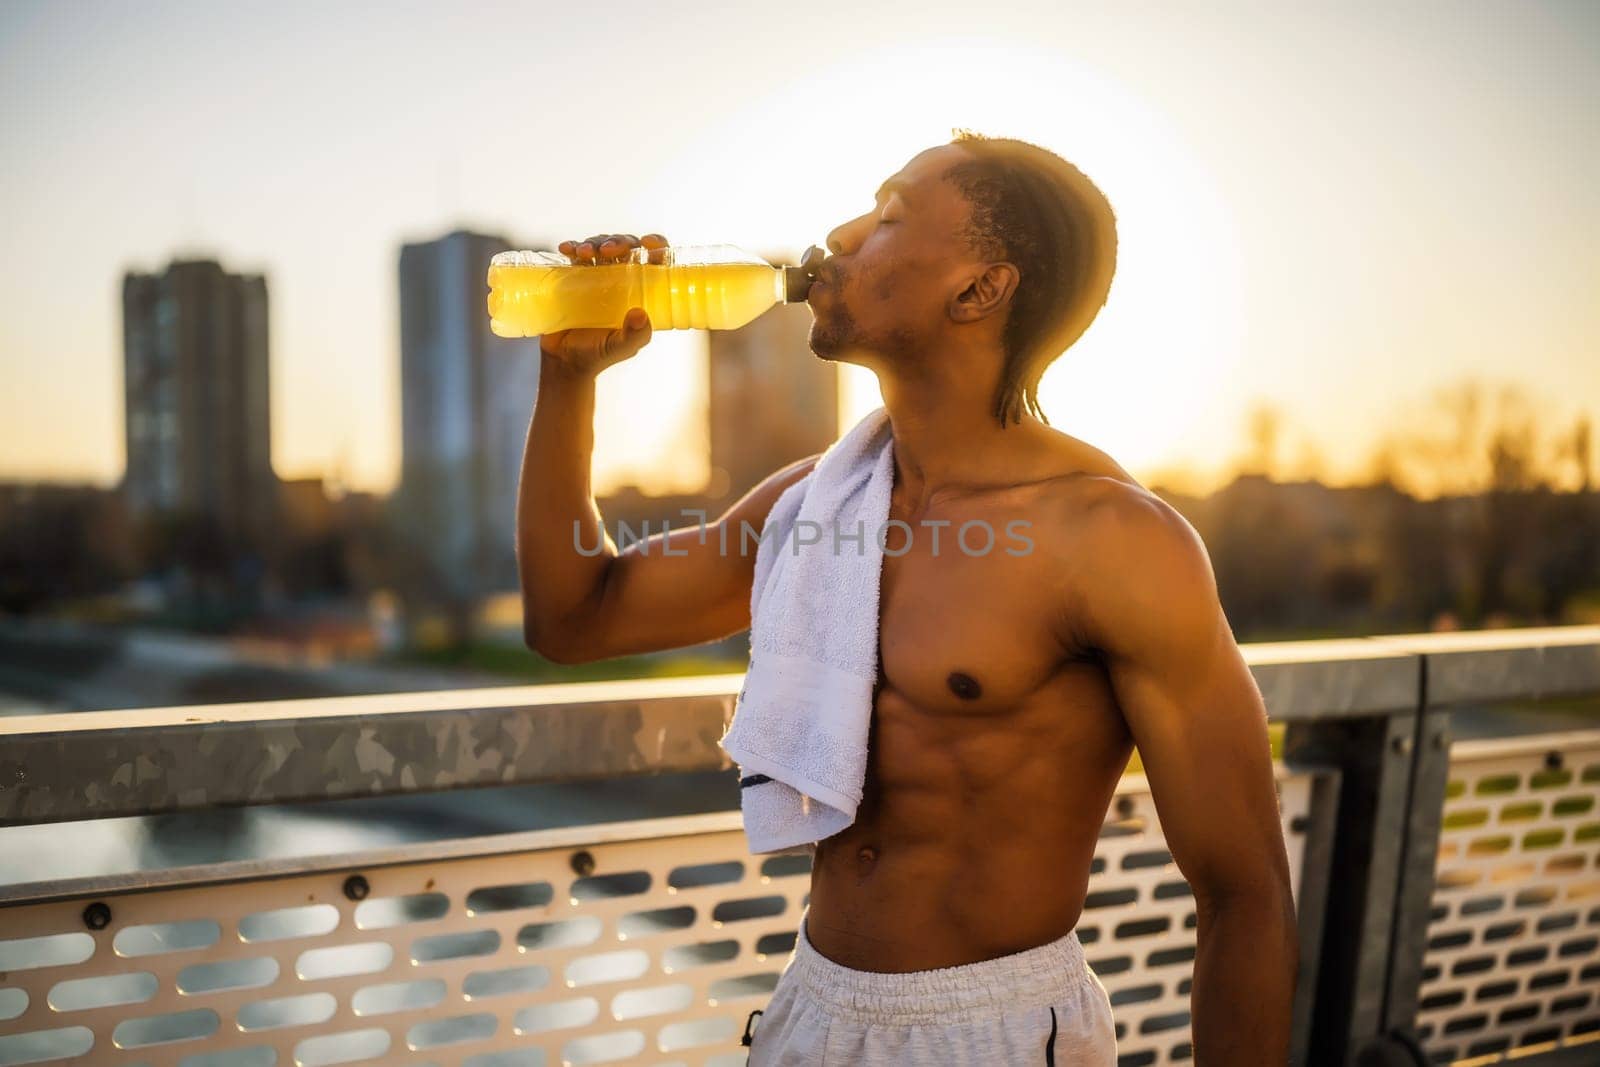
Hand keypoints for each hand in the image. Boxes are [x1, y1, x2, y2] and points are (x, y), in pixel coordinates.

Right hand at [539, 233, 667, 377]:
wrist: (564, 360)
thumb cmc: (598, 354)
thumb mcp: (621, 348)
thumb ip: (635, 335)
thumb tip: (640, 314)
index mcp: (641, 292)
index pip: (656, 261)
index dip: (657, 245)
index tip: (648, 243)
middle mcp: (621, 280)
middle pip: (627, 247)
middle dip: (619, 241)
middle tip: (608, 250)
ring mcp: (597, 276)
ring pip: (601, 246)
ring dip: (595, 242)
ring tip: (584, 253)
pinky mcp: (574, 275)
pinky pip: (575, 254)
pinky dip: (572, 246)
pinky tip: (566, 249)